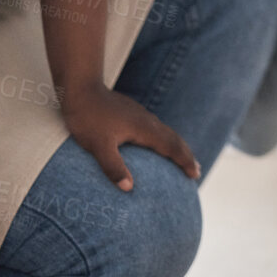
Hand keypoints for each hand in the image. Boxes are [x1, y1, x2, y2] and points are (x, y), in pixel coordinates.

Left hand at [60, 83, 200, 190]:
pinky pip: (155, 128)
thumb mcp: (98, 146)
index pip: (172, 146)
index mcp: (144, 128)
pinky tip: (154, 144)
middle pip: (173, 138)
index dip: (184, 161)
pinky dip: (163, 139)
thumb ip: (113, 167)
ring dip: (176, 146)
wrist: (80, 88)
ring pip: (165, 132)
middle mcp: (147, 120)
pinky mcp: (131, 112)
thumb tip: (128, 188)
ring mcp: (139, 114)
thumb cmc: (88, 117)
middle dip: (186, 154)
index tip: (195, 174)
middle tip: (195, 170)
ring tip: (180, 158)